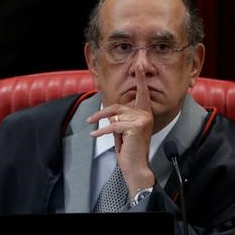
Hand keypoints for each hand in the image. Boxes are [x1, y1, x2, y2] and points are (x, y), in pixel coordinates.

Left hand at [87, 68, 154, 195]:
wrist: (136, 168)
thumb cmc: (130, 152)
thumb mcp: (123, 132)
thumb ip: (119, 120)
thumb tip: (109, 113)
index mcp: (145, 114)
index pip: (141, 94)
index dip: (140, 80)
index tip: (140, 67)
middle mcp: (145, 115)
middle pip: (119, 107)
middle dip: (101, 113)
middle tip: (89, 119)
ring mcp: (142, 120)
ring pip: (115, 116)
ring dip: (102, 125)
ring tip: (94, 130)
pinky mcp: (135, 127)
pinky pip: (114, 126)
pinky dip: (102, 131)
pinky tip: (94, 134)